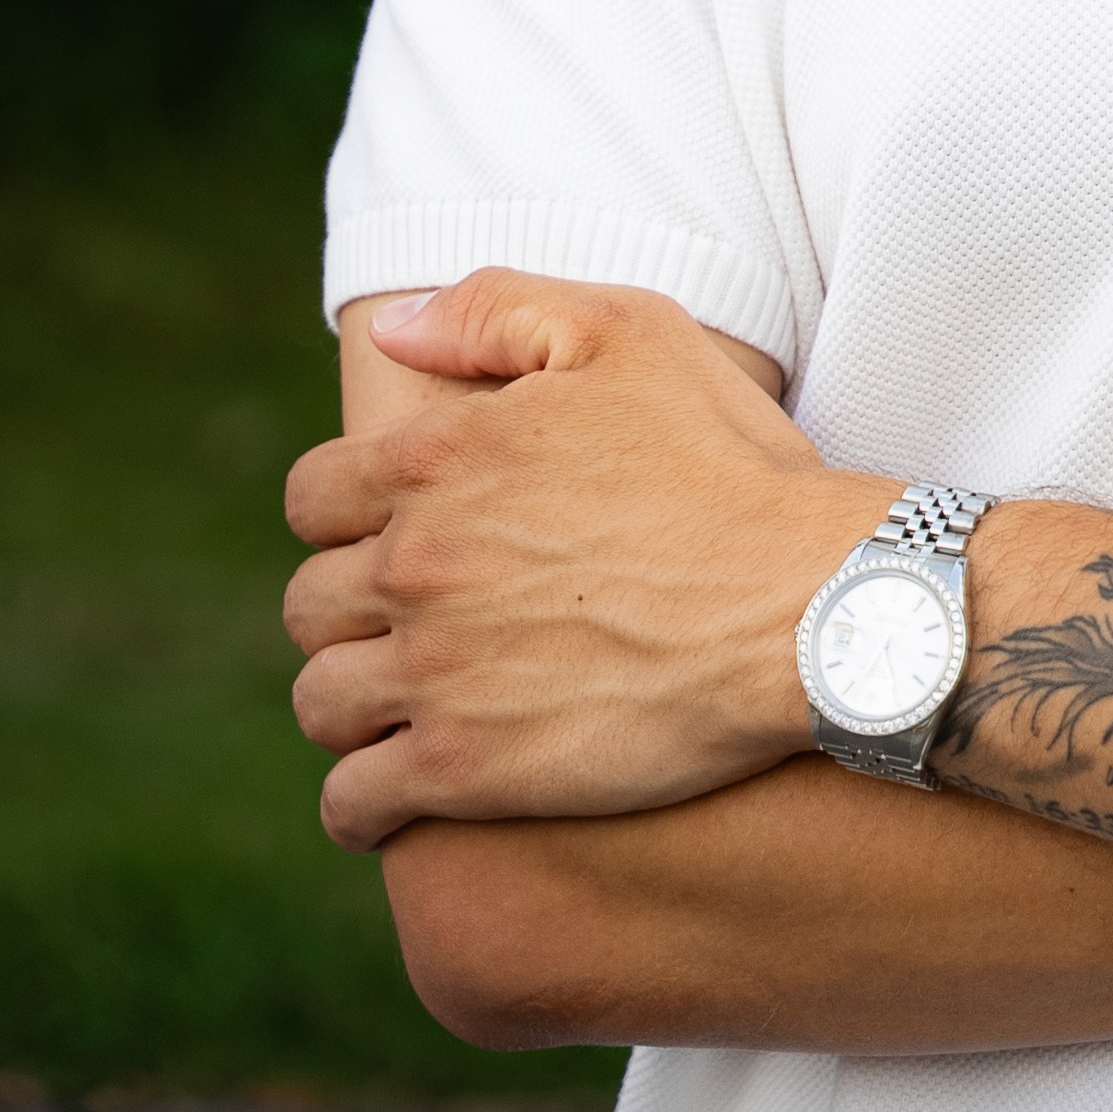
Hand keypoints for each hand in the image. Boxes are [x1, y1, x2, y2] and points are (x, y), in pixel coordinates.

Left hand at [284, 269, 882, 850]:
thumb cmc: (726, 462)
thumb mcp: (629, 333)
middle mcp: (418, 564)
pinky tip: (393, 792)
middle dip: (348, 608)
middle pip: (310, 602)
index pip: (314, 496)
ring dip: (351, 702)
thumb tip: (392, 326)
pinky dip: (360, 802)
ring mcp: (436, 674)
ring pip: (322, 701)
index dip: (346, 512)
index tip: (388, 533)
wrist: (802, 604)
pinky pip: (354, 802)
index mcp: (437, 458)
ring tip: (398, 706)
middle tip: (407, 621)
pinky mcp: (466, 772)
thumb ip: (494, 309)